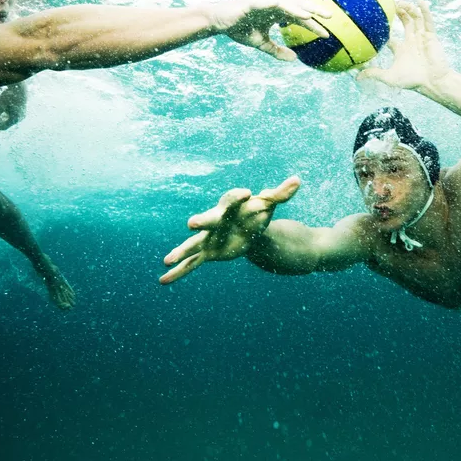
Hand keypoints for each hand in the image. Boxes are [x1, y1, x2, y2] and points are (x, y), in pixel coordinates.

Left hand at [0, 82, 26, 129]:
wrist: (19, 85)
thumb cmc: (10, 94)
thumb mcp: (0, 105)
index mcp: (16, 118)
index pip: (3, 127)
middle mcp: (19, 117)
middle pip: (4, 122)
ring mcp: (19, 113)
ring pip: (4, 117)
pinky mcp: (18, 108)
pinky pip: (7, 113)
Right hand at [160, 176, 301, 283]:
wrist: (246, 225)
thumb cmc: (256, 210)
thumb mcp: (269, 203)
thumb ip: (281, 193)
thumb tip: (297, 180)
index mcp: (231, 204)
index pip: (234, 199)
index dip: (238, 197)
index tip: (247, 193)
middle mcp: (216, 219)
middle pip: (209, 220)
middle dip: (202, 221)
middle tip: (192, 223)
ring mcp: (209, 237)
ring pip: (194, 245)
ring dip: (182, 252)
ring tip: (167, 260)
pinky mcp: (208, 252)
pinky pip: (191, 263)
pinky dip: (178, 272)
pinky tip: (163, 280)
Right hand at [207, 0, 330, 61]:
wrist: (218, 22)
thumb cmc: (238, 29)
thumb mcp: (261, 43)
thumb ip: (276, 50)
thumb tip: (295, 59)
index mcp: (276, 13)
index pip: (299, 18)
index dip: (312, 25)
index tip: (326, 35)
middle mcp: (273, 5)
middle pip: (299, 5)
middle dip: (315, 9)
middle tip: (332, 16)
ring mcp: (265, 2)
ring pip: (288, 3)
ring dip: (301, 7)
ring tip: (314, 14)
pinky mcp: (255, 2)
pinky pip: (272, 3)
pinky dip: (283, 7)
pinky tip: (291, 11)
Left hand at [358, 0, 452, 90]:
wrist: (432, 82)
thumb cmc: (412, 81)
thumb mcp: (389, 77)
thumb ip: (374, 74)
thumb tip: (357, 77)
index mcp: (401, 49)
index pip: (391, 37)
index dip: (384, 29)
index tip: (376, 20)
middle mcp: (411, 41)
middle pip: (405, 22)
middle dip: (399, 12)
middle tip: (390, 3)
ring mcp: (422, 37)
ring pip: (415, 18)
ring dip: (409, 9)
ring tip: (402, 3)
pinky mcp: (431, 36)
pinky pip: (428, 21)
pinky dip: (425, 11)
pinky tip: (420, 1)